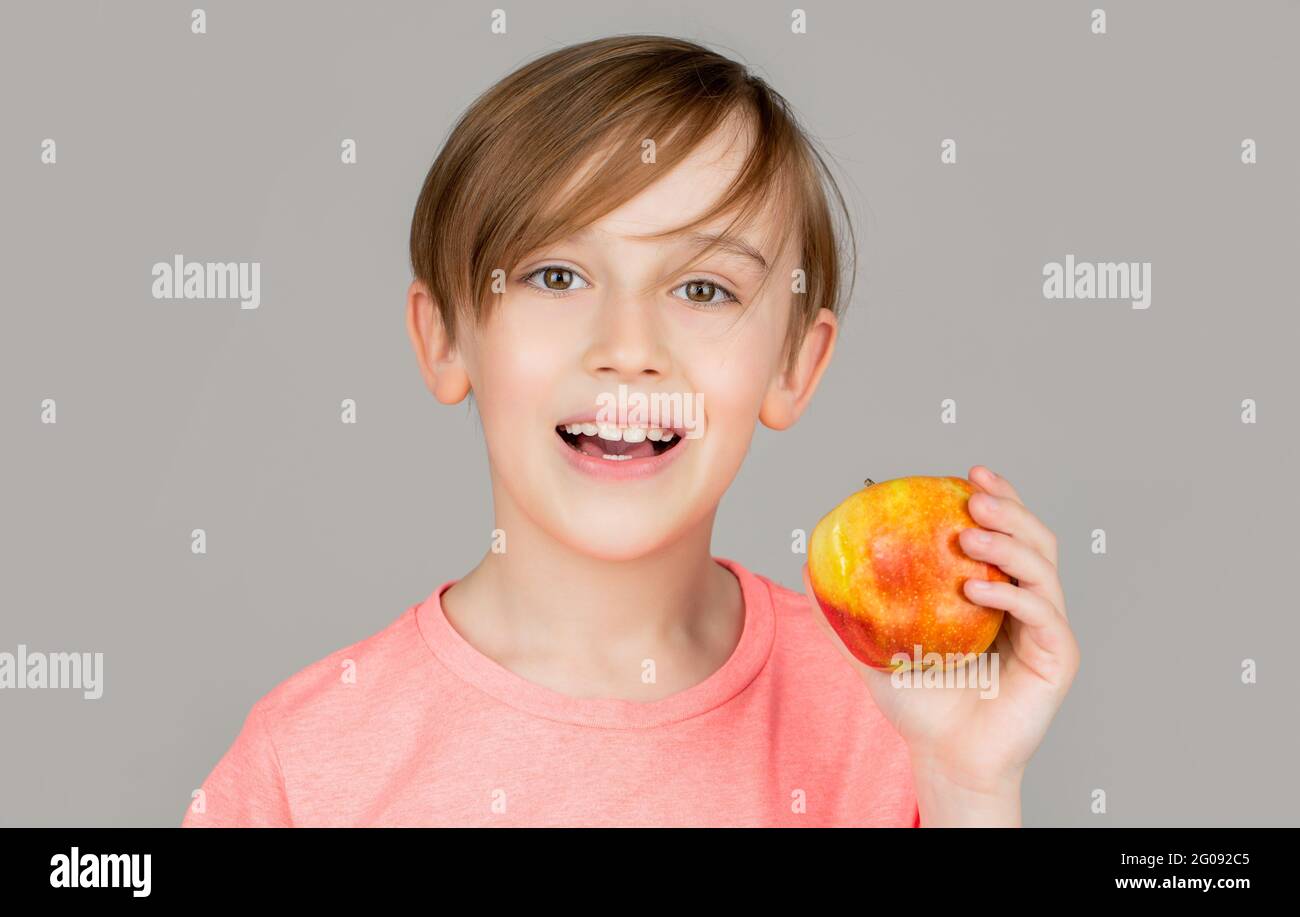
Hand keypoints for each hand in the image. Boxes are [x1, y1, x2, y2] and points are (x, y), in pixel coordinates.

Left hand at [802, 466, 1080, 809]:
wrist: (944, 756)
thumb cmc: (919, 703)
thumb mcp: (872, 648)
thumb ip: (845, 611)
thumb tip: (809, 568)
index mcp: (996, 590)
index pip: (1006, 531)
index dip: (997, 496)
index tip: (968, 472)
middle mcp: (1029, 603)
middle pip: (1035, 538)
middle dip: (1008, 509)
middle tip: (973, 496)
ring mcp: (1047, 629)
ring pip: (1043, 567)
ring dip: (1008, 543)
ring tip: (968, 535)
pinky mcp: (1058, 658)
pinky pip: (1042, 613)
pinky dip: (1011, 593)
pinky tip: (977, 587)